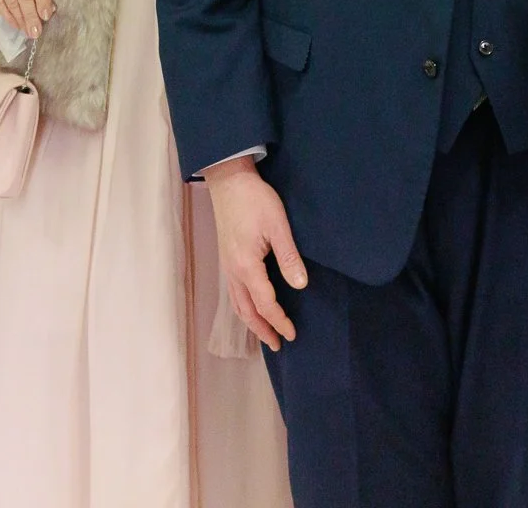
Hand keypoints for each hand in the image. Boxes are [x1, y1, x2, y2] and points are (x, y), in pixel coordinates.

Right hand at [203, 156, 306, 350]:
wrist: (229, 181)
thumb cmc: (256, 201)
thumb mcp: (278, 226)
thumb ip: (289, 257)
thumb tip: (300, 286)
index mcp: (246, 266)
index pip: (265, 304)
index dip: (279, 321)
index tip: (291, 334)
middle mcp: (233, 272)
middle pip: (246, 311)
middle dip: (262, 330)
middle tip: (278, 345)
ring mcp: (227, 267)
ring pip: (237, 304)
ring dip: (251, 323)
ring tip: (265, 335)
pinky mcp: (227, 260)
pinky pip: (234, 294)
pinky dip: (243, 309)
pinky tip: (251, 309)